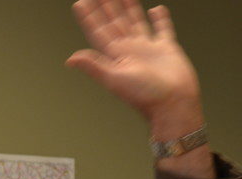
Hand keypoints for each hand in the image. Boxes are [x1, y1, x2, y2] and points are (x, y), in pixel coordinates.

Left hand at [66, 0, 200, 122]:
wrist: (173, 103)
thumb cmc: (144, 95)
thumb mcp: (115, 79)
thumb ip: (94, 66)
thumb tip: (70, 59)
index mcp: (115, 56)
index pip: (98, 32)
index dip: (89, 18)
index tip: (80, 3)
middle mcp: (129, 50)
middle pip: (114, 23)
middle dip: (106, 7)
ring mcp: (147, 49)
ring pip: (135, 22)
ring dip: (128, 9)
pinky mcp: (166, 49)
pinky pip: (162, 29)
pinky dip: (159, 19)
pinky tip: (155, 9)